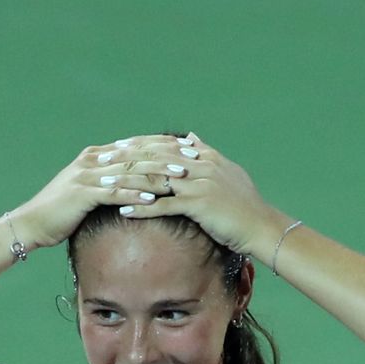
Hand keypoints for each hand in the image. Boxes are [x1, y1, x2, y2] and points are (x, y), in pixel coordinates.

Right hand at [11, 135, 189, 247]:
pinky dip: (135, 194)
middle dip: (167, 155)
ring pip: (130, 171)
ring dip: (157, 173)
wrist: (32, 222)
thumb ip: (110, 179)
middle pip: (137, 153)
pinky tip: (154, 198)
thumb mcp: (88, 188)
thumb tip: (137, 178)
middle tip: (193, 158)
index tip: (189, 147)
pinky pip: (115, 192)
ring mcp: (87, 175)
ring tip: (181, 177)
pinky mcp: (83, 193)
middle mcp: (93, 160)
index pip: (137, 144)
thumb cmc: (62, 209)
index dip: (164, 144)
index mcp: (97, 155)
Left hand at [118, 132, 290, 255]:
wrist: (261, 226)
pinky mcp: (197, 205)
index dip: (140, 144)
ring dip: (128, 180)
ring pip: (155, 178)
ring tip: (105, 183)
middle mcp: (200, 165)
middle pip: (155, 156)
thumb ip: (206, 152)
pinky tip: (123, 209)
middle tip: (103, 160)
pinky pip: (163, 204)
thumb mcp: (227, 171)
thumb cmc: (244, 203)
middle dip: (126, 157)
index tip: (118, 144)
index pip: (166, 144)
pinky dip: (142, 207)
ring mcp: (198, 184)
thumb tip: (190, 136)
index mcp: (205, 157)